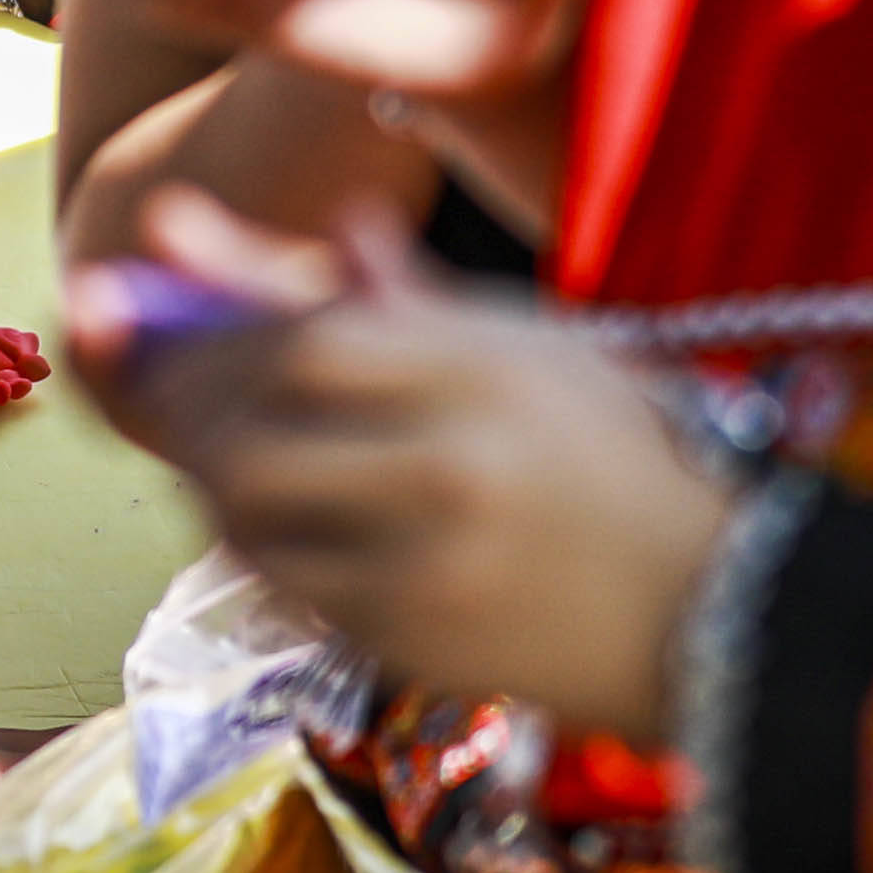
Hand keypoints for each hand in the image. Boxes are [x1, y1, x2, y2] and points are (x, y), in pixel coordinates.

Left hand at [74, 189, 721, 738]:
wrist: (716, 607)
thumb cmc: (613, 452)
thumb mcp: (521, 343)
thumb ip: (374, 289)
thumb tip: (207, 223)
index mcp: (485, 376)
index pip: (304, 344)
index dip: (211, 325)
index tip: (156, 299)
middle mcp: (450, 475)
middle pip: (250, 441)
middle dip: (178, 407)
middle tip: (157, 378)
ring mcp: (427, 573)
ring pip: (249, 525)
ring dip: (204, 476)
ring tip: (214, 435)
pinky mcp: (412, 649)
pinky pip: (287, 588)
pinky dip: (253, 540)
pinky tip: (269, 506)